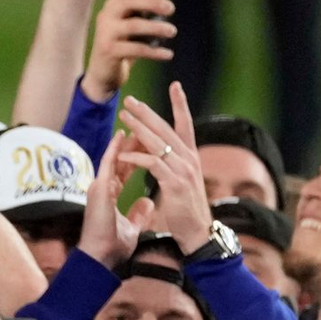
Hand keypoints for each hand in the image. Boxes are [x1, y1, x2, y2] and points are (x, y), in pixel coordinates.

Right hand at [77, 129, 154, 266]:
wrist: (101, 256)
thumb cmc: (112, 246)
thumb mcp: (132, 228)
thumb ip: (139, 214)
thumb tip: (149, 202)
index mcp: (110, 196)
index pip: (124, 171)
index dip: (136, 157)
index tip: (148, 145)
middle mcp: (103, 188)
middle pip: (120, 160)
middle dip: (133, 144)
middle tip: (144, 129)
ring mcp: (99, 187)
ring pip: (114, 158)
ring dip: (125, 142)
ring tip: (136, 126)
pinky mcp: (99, 188)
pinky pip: (107, 164)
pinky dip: (115, 149)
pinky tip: (122, 135)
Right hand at [82, 0, 175, 102]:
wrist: (101, 74)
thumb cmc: (120, 45)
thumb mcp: (127, 23)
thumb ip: (138, 6)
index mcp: (112, 6)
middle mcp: (106, 16)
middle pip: (128, 2)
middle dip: (151, 2)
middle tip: (171, 8)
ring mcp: (106, 34)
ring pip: (133, 25)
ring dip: (156, 28)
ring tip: (172, 31)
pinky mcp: (110, 51)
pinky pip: (136, 49)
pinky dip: (154, 52)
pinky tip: (168, 54)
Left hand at [117, 83, 211, 254]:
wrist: (197, 234)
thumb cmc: (186, 213)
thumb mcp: (180, 185)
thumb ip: (171, 169)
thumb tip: (160, 160)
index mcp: (191, 158)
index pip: (185, 125)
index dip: (181, 105)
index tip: (176, 85)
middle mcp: (189, 159)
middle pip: (166, 129)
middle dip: (148, 113)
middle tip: (131, 100)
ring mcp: (183, 170)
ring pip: (158, 142)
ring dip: (139, 128)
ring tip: (123, 117)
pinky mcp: (175, 183)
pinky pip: (153, 164)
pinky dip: (137, 157)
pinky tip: (123, 154)